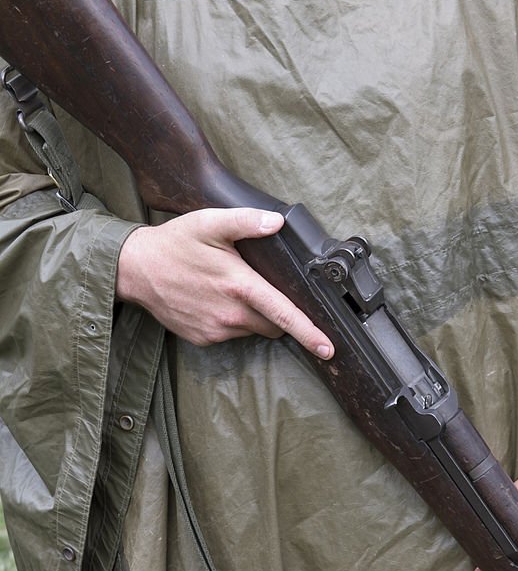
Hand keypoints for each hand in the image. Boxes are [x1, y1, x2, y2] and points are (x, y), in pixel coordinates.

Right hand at [116, 207, 334, 357]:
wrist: (135, 270)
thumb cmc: (174, 243)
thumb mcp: (210, 222)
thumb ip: (246, 222)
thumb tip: (277, 223)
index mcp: (239, 286)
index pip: (284, 314)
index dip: (310, 333)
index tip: (328, 348)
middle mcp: (231, 314)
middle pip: (273, 324)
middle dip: (278, 313)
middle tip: (260, 289)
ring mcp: (216, 330)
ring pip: (252, 329)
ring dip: (252, 315)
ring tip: (229, 290)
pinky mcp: (204, 339)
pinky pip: (230, 335)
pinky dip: (231, 321)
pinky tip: (213, 301)